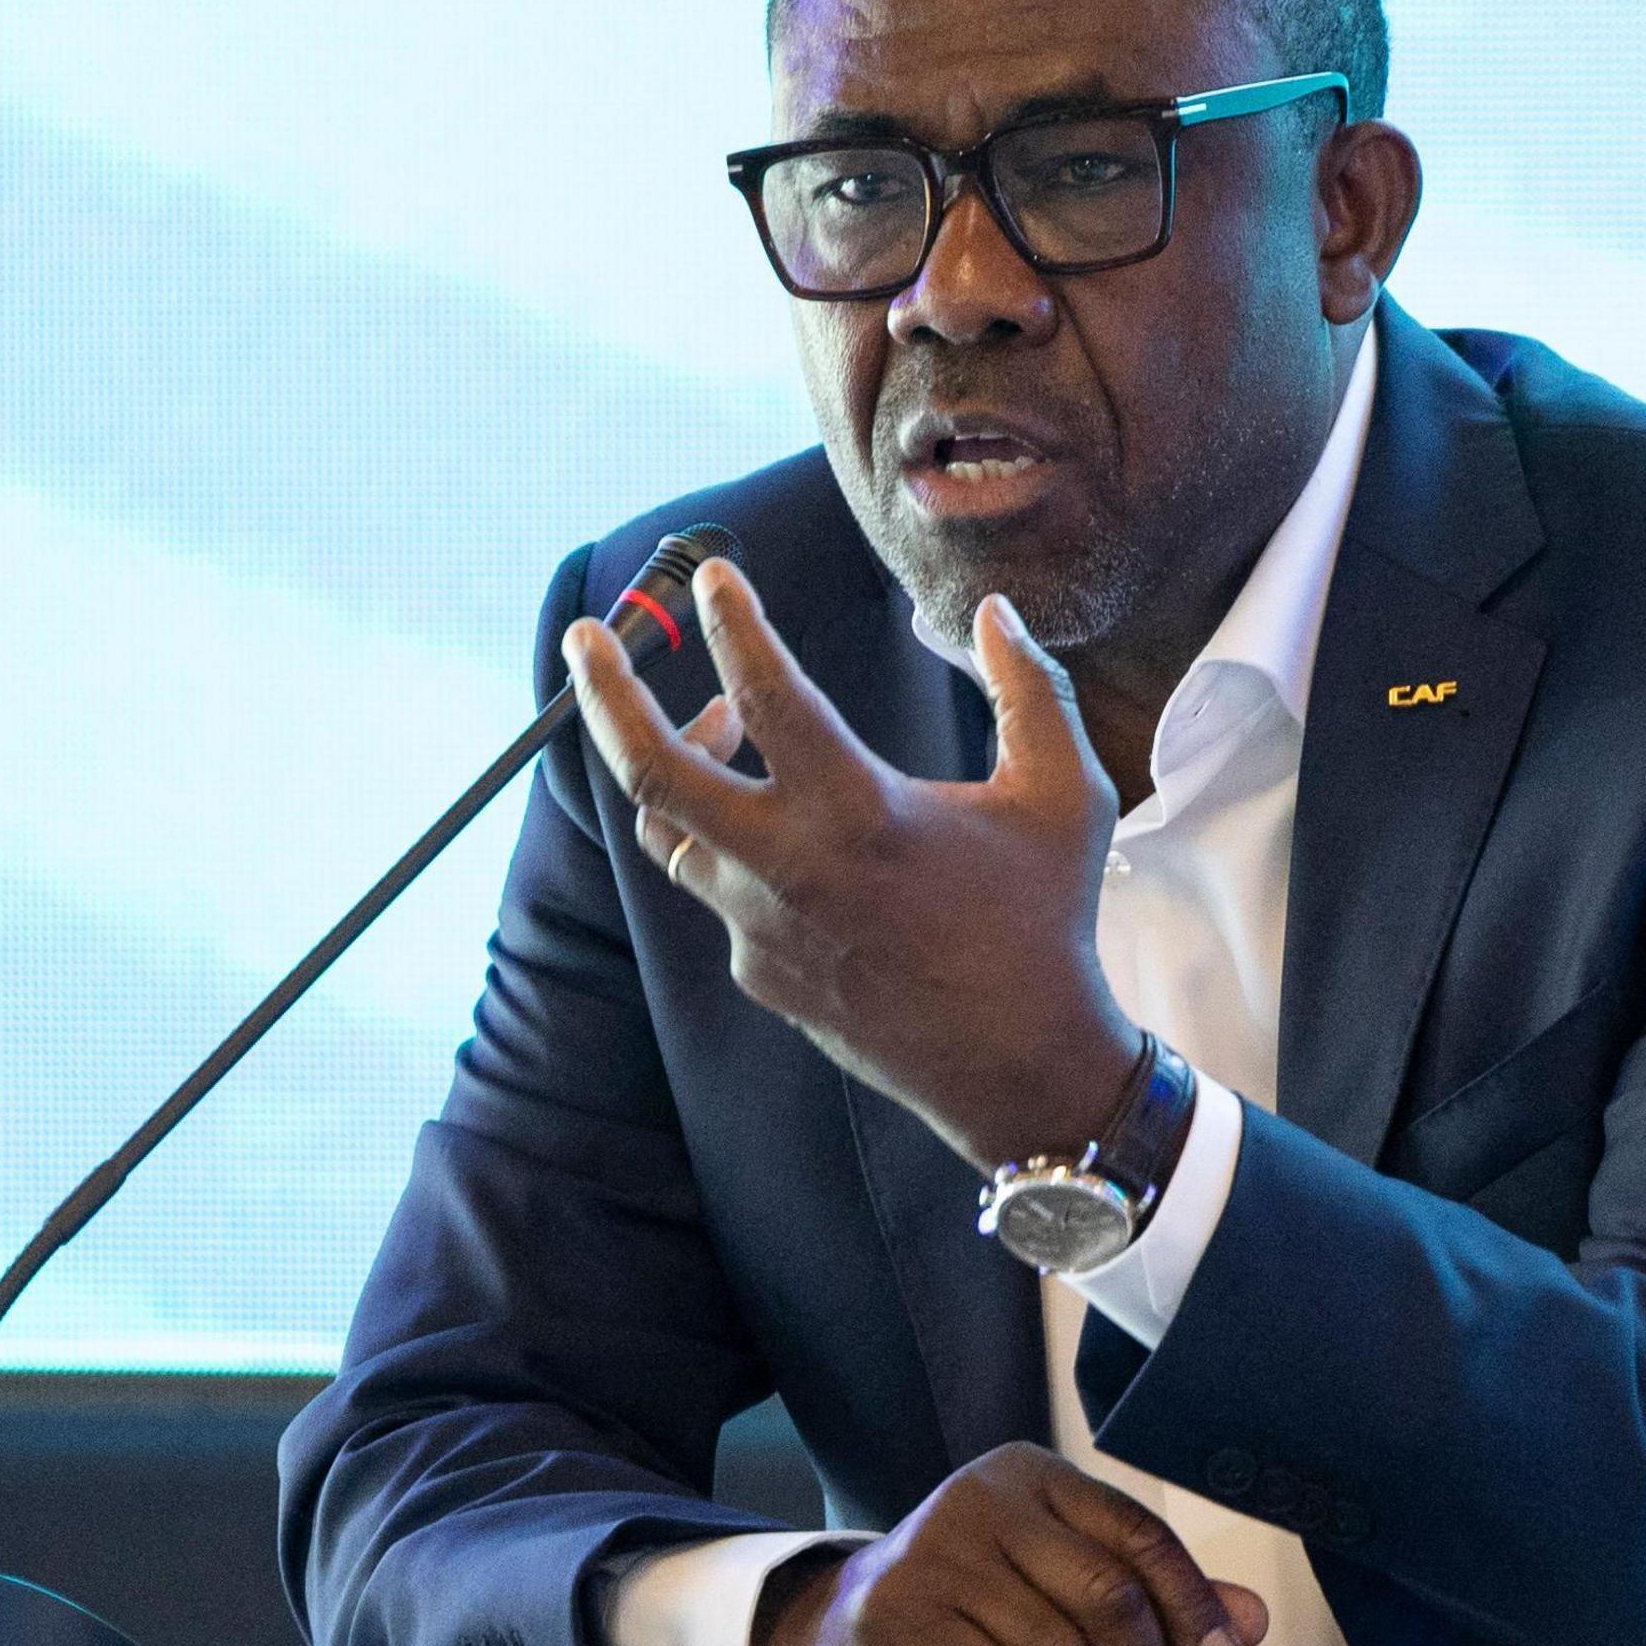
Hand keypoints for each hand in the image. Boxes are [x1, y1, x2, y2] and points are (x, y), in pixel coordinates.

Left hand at [563, 558, 1137, 1172]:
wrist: (1019, 1068)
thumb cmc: (1044, 922)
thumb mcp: (1061, 795)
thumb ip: (1029, 689)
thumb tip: (993, 612)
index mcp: (857, 814)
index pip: (765, 694)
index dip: (731, 624)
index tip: (710, 576)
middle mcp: (787, 870)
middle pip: (652, 774)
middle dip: (605, 696)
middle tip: (584, 638)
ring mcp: (760, 930)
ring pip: (674, 833)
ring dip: (679, 768)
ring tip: (717, 728)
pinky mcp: (759, 975)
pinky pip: (720, 892)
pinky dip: (734, 844)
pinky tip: (788, 832)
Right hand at [752, 1443, 1269, 1645]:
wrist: (845, 1628)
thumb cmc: (976, 1603)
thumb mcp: (1062, 1579)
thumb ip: (1154, 1596)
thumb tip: (1250, 1623)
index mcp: (1029, 1474)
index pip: (1138, 1531)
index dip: (1193, 1600)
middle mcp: (979, 1498)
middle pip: (1107, 1592)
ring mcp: (934, 1554)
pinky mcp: (898, 1615)